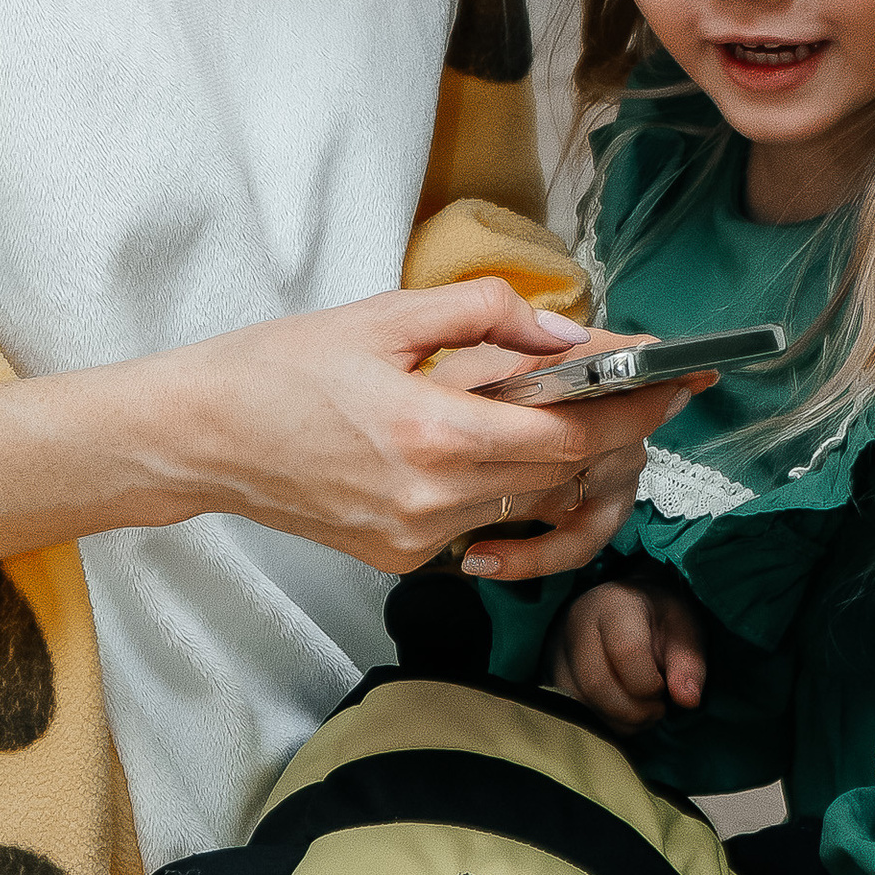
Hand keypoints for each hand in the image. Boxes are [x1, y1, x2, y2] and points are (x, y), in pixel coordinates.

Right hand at [0, 280, 696, 580]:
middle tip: (639, 386)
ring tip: (564, 408)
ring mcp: (418, 541)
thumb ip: (490, 318)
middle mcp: (433, 503)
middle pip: (563, 477)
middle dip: (612, 430)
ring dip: (560, 459)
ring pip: (530, 504)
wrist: (199, 438)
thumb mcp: (387, 316)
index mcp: (433, 436)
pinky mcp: (401, 559)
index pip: (570, 436)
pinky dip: (505, 485)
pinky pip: (485, 524)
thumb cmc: (280, 367)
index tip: (675, 376)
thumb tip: (570, 331)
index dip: (634, 407)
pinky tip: (489, 443)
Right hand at [547, 573, 706, 728]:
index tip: (665, 689)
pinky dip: (603, 722)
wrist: (624, 606)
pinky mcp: (550, 675)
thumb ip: (690, 663)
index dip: (650, 684)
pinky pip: (573, 711)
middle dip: (635, 711)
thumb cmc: (659, 618)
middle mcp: (576, 624)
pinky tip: (621, 710)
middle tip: (657, 708)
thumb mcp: (685, 630)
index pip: (626, 652)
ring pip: (581, 704)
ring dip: (620, 721)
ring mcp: (556, 650)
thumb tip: (688, 700)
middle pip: (597, 684)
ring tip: (641, 708)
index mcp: (615, 605)